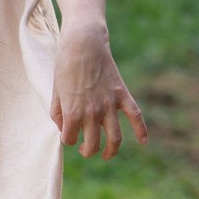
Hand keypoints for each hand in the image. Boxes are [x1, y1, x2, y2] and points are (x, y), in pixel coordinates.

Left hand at [51, 21, 147, 159]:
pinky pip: (135, 116)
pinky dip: (141, 130)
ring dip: (111, 151)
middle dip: (87, 150)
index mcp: (73, 112)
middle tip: (85, 148)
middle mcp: (92, 112)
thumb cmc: (65, 66)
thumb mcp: (55, 90)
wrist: (83, 43)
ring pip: (115, 138)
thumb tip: (64, 128)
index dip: (67, 139)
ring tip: (106, 154)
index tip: (68, 133)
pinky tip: (143, 141)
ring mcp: (109, 104)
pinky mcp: (122, 95)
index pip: (69, 139)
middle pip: (92, 145)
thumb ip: (58, 113)